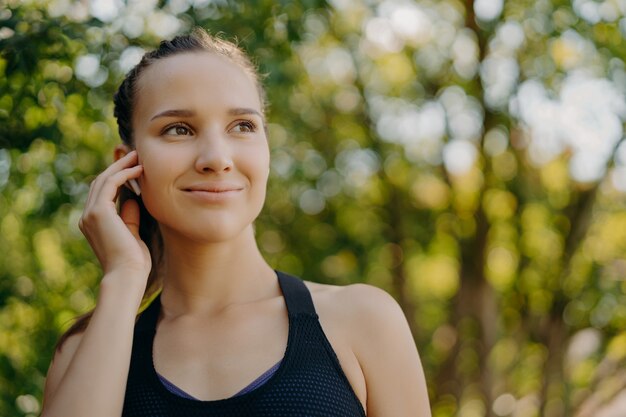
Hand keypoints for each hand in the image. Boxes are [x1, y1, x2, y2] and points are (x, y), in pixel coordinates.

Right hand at [79, 151, 150, 284]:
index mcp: (93, 222)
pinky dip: (124, 174)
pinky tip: (138, 169)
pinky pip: (110, 184)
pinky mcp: (98, 212)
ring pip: (103, 179)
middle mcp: (87, 216)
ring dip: (121, 165)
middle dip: (118, 166)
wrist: (127, 275)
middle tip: (136, 154)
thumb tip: (132, 198)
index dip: (117, 176)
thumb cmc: (133, 261)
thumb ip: (129, 215)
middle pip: (100, 181)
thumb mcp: (132, 233)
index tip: (134, 166)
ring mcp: (90, 214)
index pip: (102, 192)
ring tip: (138, 156)